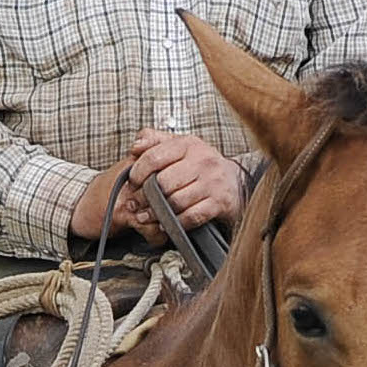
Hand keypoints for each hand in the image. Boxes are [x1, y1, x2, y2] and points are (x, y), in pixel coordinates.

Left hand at [124, 128, 245, 230]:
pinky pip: (191, 217)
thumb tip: (135, 146)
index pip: (154, 157)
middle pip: (163, 182)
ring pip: (176, 201)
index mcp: (189, 144)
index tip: (132, 183)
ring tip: (146, 215)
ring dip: (157, 212)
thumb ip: (155, 141)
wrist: (234, 182)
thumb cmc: (200, 165)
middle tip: (136, 203)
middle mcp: (202, 161)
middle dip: (145, 196)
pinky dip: (175, 224)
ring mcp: (212, 183)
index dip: (137, 173)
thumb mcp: (180, 146)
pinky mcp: (219, 203)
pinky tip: (165, 224)